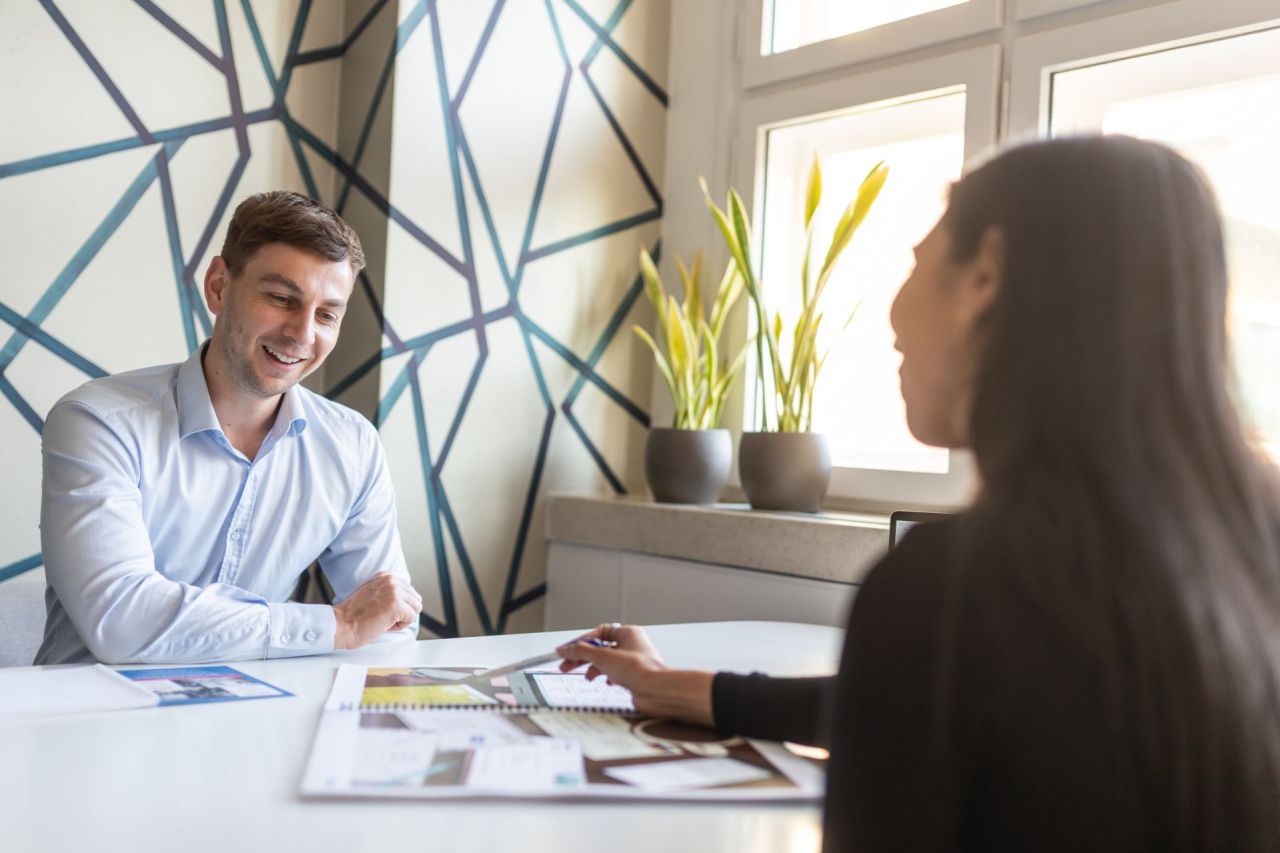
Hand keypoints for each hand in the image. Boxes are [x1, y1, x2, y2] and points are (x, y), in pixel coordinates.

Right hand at [332, 572, 421, 649]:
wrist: (340, 625)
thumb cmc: (353, 616)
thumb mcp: (373, 594)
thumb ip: (389, 592)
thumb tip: (407, 600)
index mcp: (385, 576)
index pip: (410, 592)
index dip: (399, 607)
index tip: (381, 610)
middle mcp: (390, 580)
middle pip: (416, 599)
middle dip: (403, 612)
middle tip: (383, 617)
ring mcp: (393, 591)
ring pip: (416, 608)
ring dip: (402, 619)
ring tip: (383, 620)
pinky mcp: (395, 605)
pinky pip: (411, 618)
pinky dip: (400, 626)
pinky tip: (383, 624)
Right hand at [556, 623, 714, 726]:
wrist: (656, 691)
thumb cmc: (639, 670)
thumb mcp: (603, 657)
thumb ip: (580, 652)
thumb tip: (564, 649)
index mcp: (628, 633)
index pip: (599, 633)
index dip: (582, 641)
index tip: (567, 650)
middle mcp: (632, 645)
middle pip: (600, 648)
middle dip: (583, 657)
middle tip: (566, 665)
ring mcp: (633, 661)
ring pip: (607, 662)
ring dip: (594, 668)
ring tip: (587, 677)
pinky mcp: (634, 676)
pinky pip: (615, 673)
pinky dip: (607, 677)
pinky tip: (606, 682)